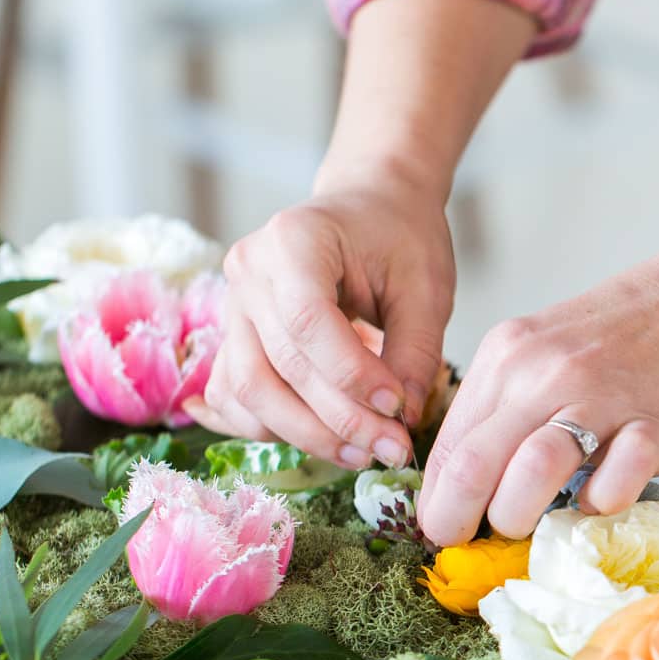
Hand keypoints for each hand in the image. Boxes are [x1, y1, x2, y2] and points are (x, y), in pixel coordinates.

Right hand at [187, 173, 454, 467]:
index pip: (308, 323)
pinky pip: (234, 395)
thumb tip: (400, 419)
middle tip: (391, 448)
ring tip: (363, 453)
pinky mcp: (234, 336)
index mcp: (293, 240)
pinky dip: (272, 427)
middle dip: (338, 419)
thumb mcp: (425, 286)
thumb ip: (415, 352)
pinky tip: (324, 440)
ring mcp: (233, 305)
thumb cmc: (400, 236)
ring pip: (248, 390)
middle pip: (278, 365)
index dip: (351, 376)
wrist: (371, 206)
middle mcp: (249, 271)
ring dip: (304, 434)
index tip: (397, 408)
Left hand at [417, 224, 658, 543]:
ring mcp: (599, 399)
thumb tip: (465, 485)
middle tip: (473, 540)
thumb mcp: (542, 354)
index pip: (448, 447)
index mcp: (506, 357)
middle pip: (472, 467)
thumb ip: (505, 409)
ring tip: (533, 521)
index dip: (437, 501)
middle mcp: (542, 374)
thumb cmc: (627, 333)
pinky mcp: (652, 427)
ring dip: (519, 517)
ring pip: (529, 476)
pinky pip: (610, 489)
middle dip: (458, 521)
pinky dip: (599, 505)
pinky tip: (604, 492)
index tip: (447, 528)